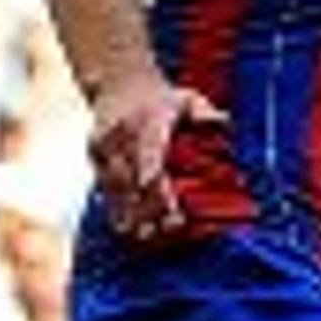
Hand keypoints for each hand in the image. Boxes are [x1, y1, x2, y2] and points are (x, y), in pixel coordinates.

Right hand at [88, 73, 223, 242]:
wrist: (118, 83)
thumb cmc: (163, 99)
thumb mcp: (188, 99)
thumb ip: (205, 113)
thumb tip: (225, 122)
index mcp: (148, 121)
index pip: (150, 151)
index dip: (153, 175)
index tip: (161, 198)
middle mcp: (122, 136)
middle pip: (133, 176)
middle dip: (149, 204)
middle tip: (170, 228)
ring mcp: (105, 148)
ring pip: (115, 186)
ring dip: (131, 213)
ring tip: (148, 238)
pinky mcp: (95, 158)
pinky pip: (104, 188)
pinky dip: (116, 209)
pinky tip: (127, 231)